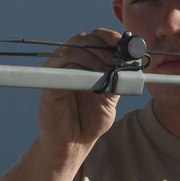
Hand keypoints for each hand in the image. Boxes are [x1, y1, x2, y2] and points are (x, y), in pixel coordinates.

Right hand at [37, 29, 122, 151]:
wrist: (73, 143)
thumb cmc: (89, 121)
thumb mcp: (110, 99)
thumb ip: (118, 81)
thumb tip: (131, 63)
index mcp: (84, 63)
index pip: (94, 38)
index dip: (107, 37)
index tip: (121, 43)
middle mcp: (69, 64)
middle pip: (83, 39)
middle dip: (102, 47)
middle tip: (115, 61)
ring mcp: (57, 72)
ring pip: (73, 50)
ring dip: (92, 58)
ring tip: (105, 72)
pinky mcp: (48, 84)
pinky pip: (62, 68)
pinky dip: (78, 70)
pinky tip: (91, 81)